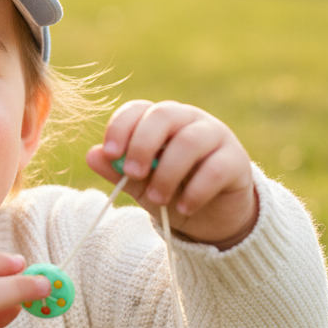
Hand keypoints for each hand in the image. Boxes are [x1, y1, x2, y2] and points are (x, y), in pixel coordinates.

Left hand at [86, 99, 257, 249]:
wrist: (211, 219)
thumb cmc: (172, 192)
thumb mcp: (140, 184)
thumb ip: (117, 170)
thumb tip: (91, 155)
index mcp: (159, 121)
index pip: (137, 109)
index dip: (121, 127)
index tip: (110, 154)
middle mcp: (187, 120)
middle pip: (163, 116)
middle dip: (142, 145)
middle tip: (133, 174)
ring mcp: (215, 135)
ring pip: (189, 141)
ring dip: (167, 172)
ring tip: (157, 198)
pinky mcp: (236, 160)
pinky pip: (215, 168)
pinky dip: (196, 190)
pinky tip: (184, 207)